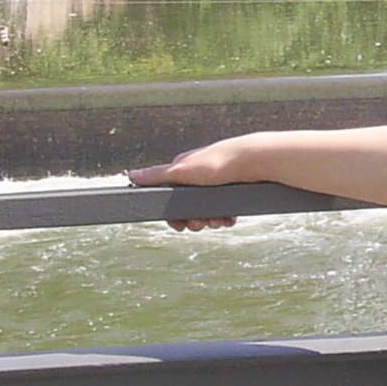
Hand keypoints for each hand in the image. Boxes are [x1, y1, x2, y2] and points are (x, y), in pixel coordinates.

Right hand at [128, 140, 243, 230]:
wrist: (254, 161)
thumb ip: (157, 176)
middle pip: (189, 209)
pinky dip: (225, 217)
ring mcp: (216, 184)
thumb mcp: (182, 171)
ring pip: (207, 211)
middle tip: (204, 222)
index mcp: (183, 170)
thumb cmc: (218, 161)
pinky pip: (224, 210)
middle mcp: (198, 176)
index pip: (169, 199)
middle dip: (196, 220)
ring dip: (211, 220)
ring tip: (219, 219)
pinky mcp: (231, 191)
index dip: (175, 216)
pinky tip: (229, 218)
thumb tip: (132, 175)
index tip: (181, 224)